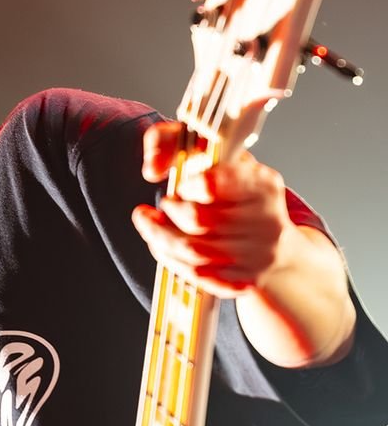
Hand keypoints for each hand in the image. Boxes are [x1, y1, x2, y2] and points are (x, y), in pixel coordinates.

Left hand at [132, 120, 294, 298]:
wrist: (277, 247)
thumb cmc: (240, 197)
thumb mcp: (223, 161)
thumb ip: (177, 144)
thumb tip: (152, 166)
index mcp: (263, 185)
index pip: (215, 184)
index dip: (188, 186)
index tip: (181, 185)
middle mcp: (267, 220)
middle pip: (199, 220)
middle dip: (169, 213)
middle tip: (163, 205)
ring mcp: (257, 255)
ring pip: (193, 251)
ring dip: (160, 238)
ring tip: (149, 224)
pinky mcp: (244, 282)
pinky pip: (197, 274)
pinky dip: (170, 260)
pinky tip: (160, 246)